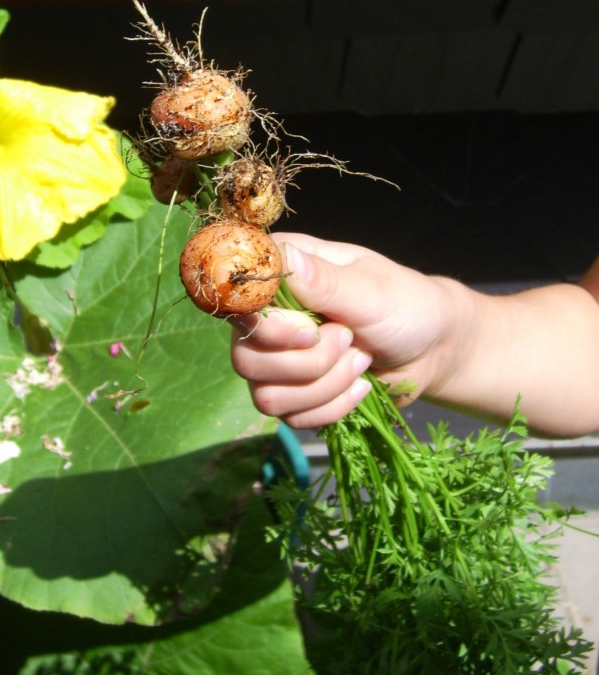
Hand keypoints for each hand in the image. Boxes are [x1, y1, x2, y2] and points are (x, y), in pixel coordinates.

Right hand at [230, 234, 453, 427]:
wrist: (434, 349)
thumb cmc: (406, 305)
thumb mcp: (372, 290)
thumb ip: (326, 281)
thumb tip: (283, 256)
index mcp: (282, 274)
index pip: (239, 303)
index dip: (268, 326)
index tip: (310, 330)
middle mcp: (270, 317)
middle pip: (245, 358)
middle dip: (307, 363)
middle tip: (349, 341)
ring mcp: (278, 359)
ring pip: (266, 395)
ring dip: (324, 386)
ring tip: (361, 361)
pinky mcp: (293, 395)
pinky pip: (291, 417)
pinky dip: (333, 406)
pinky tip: (361, 385)